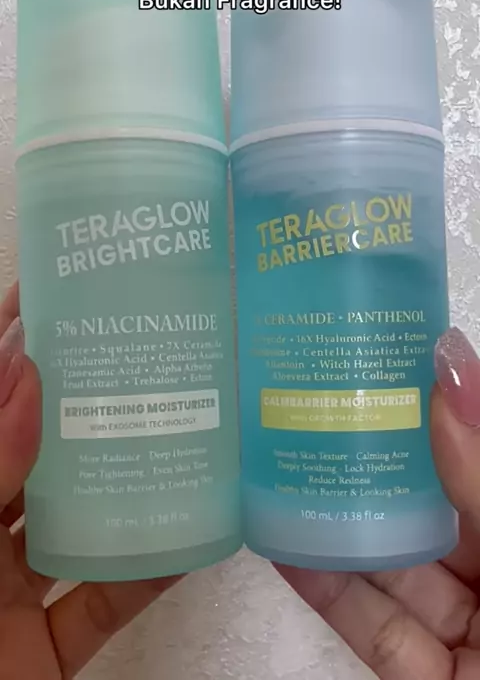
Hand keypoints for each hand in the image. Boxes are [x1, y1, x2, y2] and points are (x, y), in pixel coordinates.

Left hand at [0, 283, 181, 678]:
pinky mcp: (49, 650)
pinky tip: (200, 527)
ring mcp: (7, 595)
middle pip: (32, 453)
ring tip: (182, 417)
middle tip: (138, 344)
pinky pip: (108, 599)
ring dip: (127, 476)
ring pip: (76, 519)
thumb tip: (22, 368)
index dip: (8, 345)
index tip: (57, 291)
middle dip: (81, 400)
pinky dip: (152, 568)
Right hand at [277, 327, 479, 678]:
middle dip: (377, 453)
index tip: (387, 351)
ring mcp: (470, 633)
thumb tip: (448, 363)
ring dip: (337, 514)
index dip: (443, 405)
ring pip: (394, 561)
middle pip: (436, 503)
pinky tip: (281, 537)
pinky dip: (325, 584)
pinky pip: (371, 626)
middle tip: (316, 393)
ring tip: (280, 453)